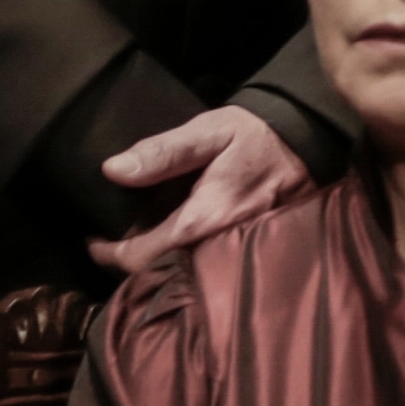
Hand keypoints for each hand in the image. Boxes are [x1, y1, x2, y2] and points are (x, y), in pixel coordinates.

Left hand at [88, 103, 315, 274]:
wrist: (310, 142)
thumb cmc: (255, 135)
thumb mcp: (207, 132)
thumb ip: (161, 152)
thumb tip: (112, 171)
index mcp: (203, 221)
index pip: (142, 259)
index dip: (110, 255)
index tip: (94, 241)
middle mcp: (219, 247)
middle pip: (161, 273)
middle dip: (132, 261)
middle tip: (113, 239)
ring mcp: (236, 253)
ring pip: (183, 273)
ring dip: (156, 260)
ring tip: (139, 236)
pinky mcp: (248, 250)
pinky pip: (205, 265)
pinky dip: (181, 255)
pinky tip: (173, 235)